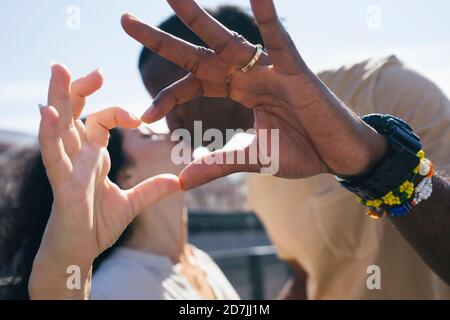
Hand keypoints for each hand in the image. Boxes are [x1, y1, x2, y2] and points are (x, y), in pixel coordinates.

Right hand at [29, 64, 179, 298]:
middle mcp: (76, 156)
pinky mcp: (62, 185)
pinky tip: (48, 113)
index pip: (99, 122)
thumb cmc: (97, 225)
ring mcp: (67, 168)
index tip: (139, 117)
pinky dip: (50, 134)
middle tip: (83, 66)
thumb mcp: (131, 205)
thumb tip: (178, 181)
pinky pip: (53, 157)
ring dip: (58, 97)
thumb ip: (152, 190)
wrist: (80, 252)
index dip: (115, 112)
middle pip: (73, 113)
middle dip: (76, 88)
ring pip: (59, 126)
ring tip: (59, 69)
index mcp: (91, 156)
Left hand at [121, 0, 386, 189]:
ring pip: (228, 39)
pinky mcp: (294, 68)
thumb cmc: (301, 151)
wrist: (337, 154)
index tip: (143, 116)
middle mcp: (246, 74)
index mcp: (236, 92)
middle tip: (125, 20)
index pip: (191, 86)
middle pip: (197, 54)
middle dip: (161, 40)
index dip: (166, 98)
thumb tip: (180, 181)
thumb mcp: (253, 158)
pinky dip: (268, 16)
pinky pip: (279, 38)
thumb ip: (217, 165)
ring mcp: (268, 68)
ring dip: (199, 18)